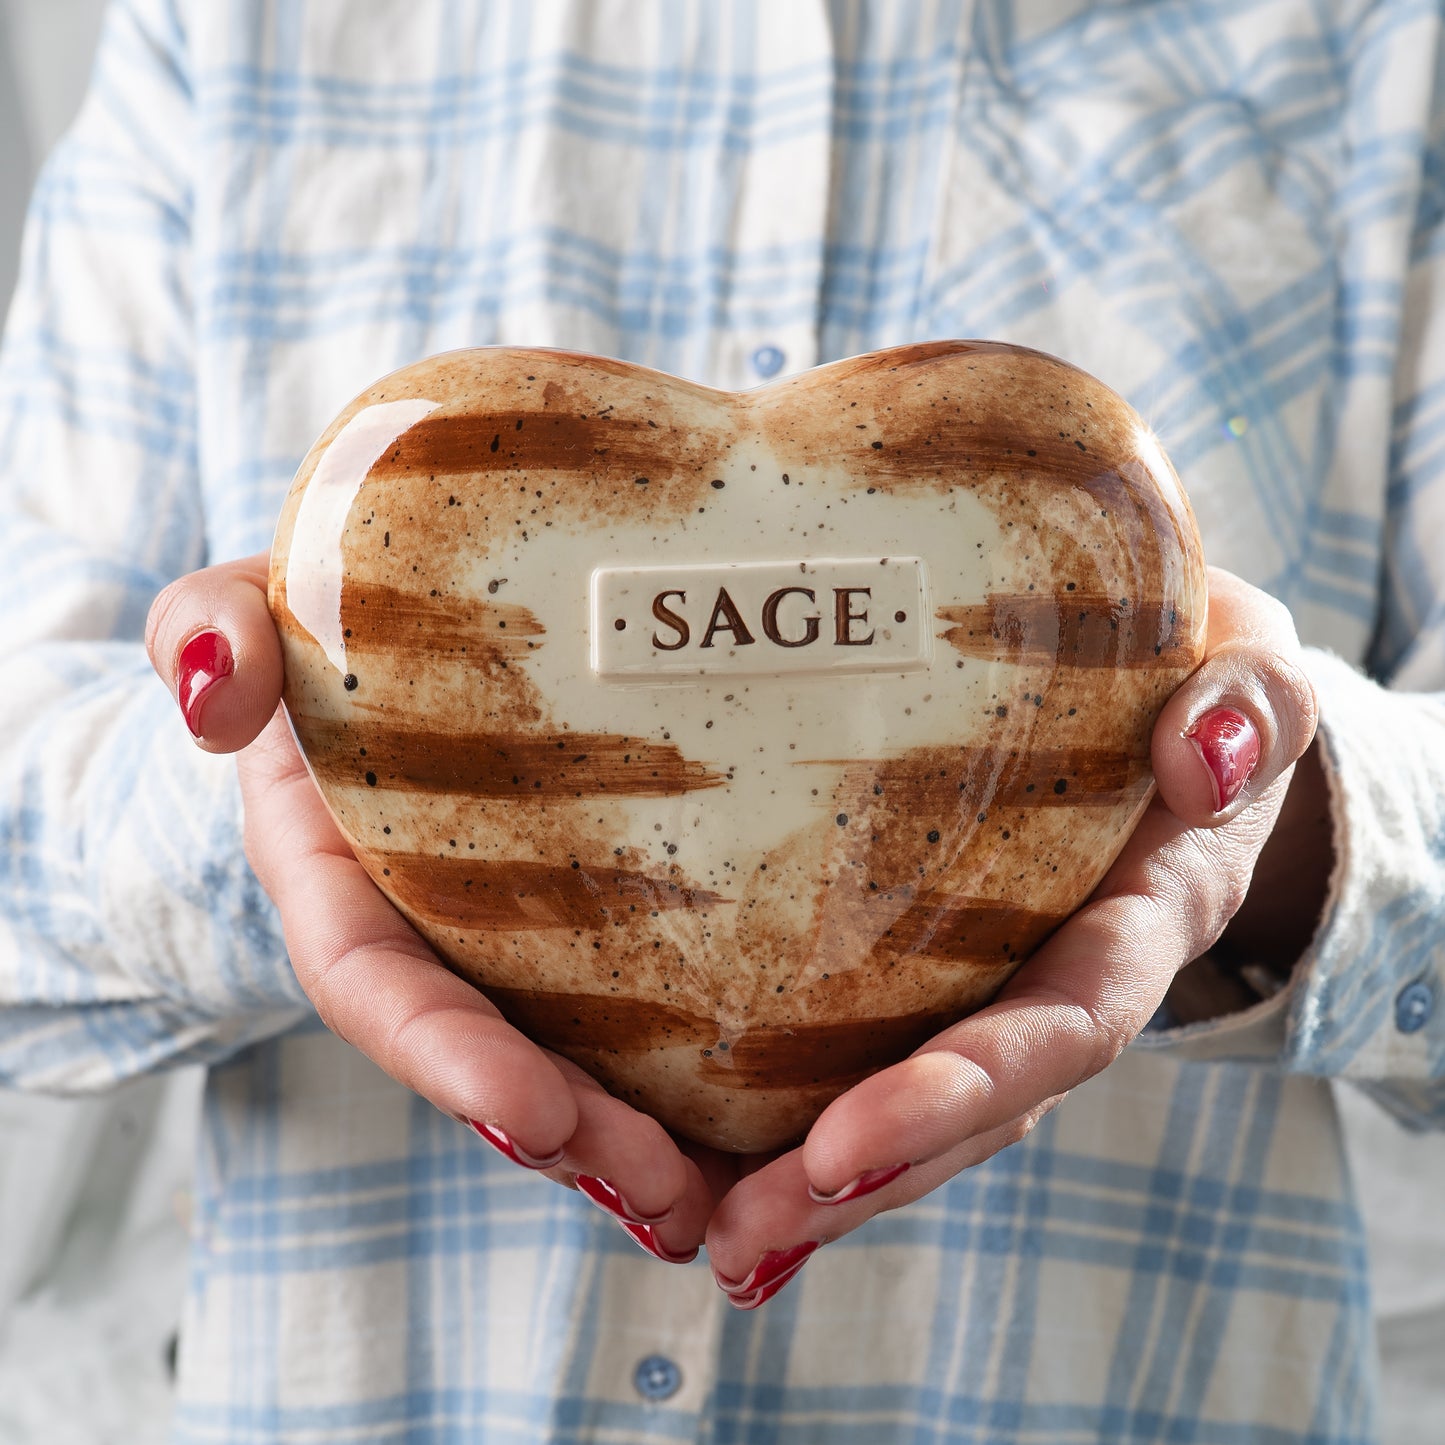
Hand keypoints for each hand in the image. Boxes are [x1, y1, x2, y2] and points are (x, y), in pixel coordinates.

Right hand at [146, 554, 729, 1261]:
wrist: (377, 658)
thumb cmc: (317, 635)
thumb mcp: (251, 606)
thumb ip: (209, 628)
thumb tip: (214, 686)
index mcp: (338, 881)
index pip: (376, 988)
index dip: (445, 1058)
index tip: (531, 1117)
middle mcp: (423, 938)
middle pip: (487, 1060)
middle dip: (569, 1136)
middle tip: (666, 1193)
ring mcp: (505, 947)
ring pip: (566, 1065)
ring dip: (635, 1144)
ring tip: (722, 1198)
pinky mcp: (583, 932)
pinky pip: (629, 1021)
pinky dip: (684, 1089)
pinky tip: (760, 1135)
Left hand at [701, 567, 1323, 1308]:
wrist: (1169, 701)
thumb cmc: (1197, 669)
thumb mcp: (1248, 662)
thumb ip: (1250, 702)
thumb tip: (1192, 756)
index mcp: (1143, 915)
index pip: (1063, 1022)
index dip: (965, 1088)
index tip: (841, 1146)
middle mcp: (1065, 976)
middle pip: (976, 1108)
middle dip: (867, 1179)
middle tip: (738, 1231)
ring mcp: (1000, 982)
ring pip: (918, 1106)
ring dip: (815, 1184)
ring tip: (702, 1230)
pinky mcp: (932, 965)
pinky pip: (868, 1050)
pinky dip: (792, 1117)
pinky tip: (701, 1164)